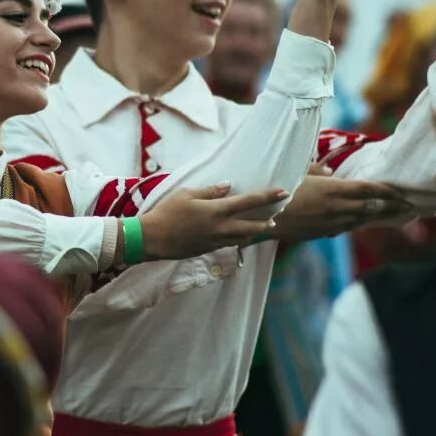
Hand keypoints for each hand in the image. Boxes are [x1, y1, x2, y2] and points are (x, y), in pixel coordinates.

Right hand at [138, 183, 287, 261]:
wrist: (152, 239)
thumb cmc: (167, 212)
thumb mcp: (187, 194)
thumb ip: (210, 191)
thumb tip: (228, 186)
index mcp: (217, 211)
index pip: (249, 202)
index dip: (268, 197)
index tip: (283, 192)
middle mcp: (220, 228)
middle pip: (251, 226)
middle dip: (267, 222)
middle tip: (277, 217)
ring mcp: (215, 241)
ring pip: (242, 237)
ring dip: (253, 231)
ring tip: (262, 226)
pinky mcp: (207, 249)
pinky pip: (228, 243)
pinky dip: (237, 237)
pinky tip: (236, 233)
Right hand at [266, 171, 413, 242]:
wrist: (261, 218)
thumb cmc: (277, 189)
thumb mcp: (297, 173)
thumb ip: (317, 171)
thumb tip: (330, 172)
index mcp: (333, 190)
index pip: (369, 190)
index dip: (388, 191)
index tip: (404, 192)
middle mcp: (336, 208)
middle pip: (372, 208)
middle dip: (393, 207)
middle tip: (411, 207)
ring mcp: (330, 223)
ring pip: (361, 220)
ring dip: (379, 218)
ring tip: (395, 215)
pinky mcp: (321, 233)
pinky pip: (345, 227)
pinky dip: (358, 223)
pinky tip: (364, 222)